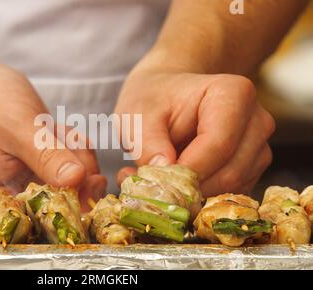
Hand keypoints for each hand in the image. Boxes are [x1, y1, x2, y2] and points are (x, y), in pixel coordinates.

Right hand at [0, 61, 105, 208]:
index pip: (34, 221)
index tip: (85, 181)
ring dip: (74, 154)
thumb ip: (47, 156)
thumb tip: (78, 180)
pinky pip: (70, 167)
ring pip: (71, 184)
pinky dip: (71, 146)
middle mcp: (7, 198)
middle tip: (69, 143)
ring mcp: (25, 184)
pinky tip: (54, 127)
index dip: (66, 208)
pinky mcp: (38, 169)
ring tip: (54, 128)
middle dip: (75, 172)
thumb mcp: (18, 128)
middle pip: (59, 205)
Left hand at [115, 65, 274, 196]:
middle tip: (156, 187)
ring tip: (162, 181)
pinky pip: (230, 194)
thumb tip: (164, 170)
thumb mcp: (139, 115)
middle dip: (192, 187)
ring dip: (195, 194)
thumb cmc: (154, 101)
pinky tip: (177, 184)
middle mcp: (256, 120)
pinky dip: (202, 197)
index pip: (218, 144)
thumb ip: (147, 143)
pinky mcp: (251, 169)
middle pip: (230, 171)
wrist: (165, 98)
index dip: (189, 169)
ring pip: (232, 188)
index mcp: (232, 94)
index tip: (160, 179)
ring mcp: (258, 147)